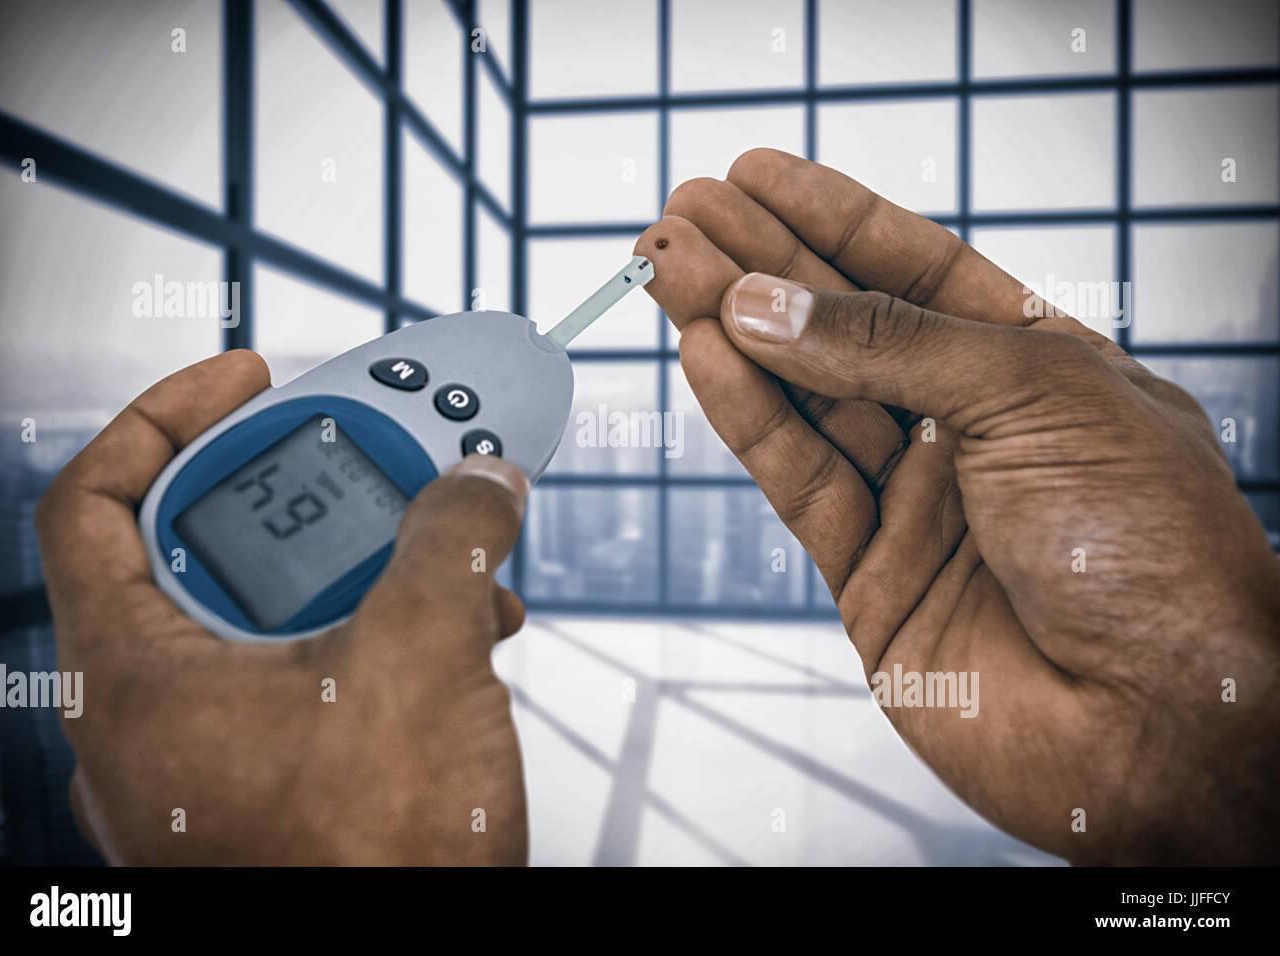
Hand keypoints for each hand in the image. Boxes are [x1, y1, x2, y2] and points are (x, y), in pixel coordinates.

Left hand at [36, 350, 529, 864]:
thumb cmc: (373, 857)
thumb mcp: (424, 660)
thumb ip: (452, 542)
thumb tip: (483, 478)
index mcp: (137, 677)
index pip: (97, 503)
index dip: (167, 418)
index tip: (248, 377)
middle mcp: (157, 715)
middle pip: (208, 549)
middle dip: (313, 490)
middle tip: (382, 450)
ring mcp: (216, 757)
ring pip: (279, 615)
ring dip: (372, 565)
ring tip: (455, 548)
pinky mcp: (278, 784)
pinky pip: (318, 674)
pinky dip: (385, 632)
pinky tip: (466, 631)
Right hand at [636, 149, 1279, 864]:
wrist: (1156, 723)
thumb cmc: (1143, 543)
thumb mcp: (1033, 395)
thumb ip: (889, 347)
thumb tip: (763, 305)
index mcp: (1037, 368)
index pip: (918, 270)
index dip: (833, 219)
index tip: (753, 176)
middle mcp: (972, 431)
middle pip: (846, 331)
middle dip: (762, 268)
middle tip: (681, 215)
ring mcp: (919, 506)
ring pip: (807, 402)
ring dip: (734, 332)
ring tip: (665, 267)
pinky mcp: (873, 579)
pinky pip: (800, 484)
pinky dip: (748, 420)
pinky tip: (703, 354)